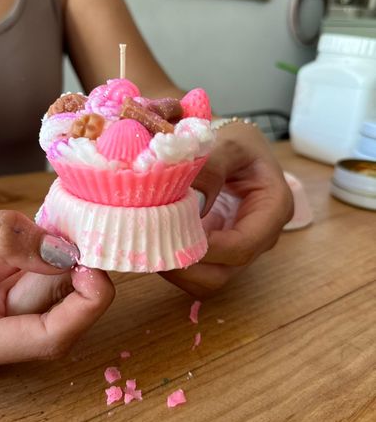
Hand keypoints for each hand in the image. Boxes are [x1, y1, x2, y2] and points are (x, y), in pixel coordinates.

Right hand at [0, 204, 114, 377]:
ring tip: (55, 227)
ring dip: (58, 262)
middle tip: (86, 232)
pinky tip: (44, 236)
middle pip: (50, 316)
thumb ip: (0, 237)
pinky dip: (46, 259)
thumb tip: (63, 251)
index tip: (100, 269)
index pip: (44, 340)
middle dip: (71, 273)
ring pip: (45, 298)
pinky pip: (33, 285)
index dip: (85, 308)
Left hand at [161, 124, 293, 297]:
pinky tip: (154, 241)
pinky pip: (197, 270)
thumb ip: (212, 164)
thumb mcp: (229, 142)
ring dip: (176, 269)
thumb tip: (193, 194)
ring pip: (207, 279)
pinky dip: (174, 263)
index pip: (242, 246)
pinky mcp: (219, 251)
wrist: (237, 147)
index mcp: (273, 208)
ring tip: (148, 243)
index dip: (207, 249)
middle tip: (151, 244)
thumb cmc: (238, 142)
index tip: (172, 235)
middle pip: (223, 273)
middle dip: (185, 266)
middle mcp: (260, 237)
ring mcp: (239, 248)